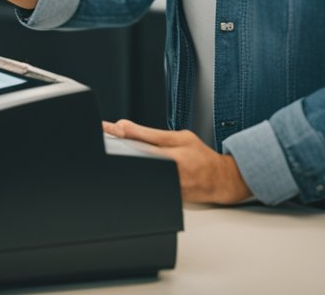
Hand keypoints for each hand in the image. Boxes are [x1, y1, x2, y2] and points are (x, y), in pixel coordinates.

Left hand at [102, 119, 251, 203]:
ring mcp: (169, 188)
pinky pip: (147, 188)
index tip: (103, 129)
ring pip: (139, 177)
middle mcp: (169, 173)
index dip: (118, 135)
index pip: (138, 142)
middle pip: (136, 162)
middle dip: (121, 154)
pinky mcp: (168, 199)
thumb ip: (149, 134)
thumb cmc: (201, 156)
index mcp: (172, 154)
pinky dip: (137, 180)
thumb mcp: (179, 137)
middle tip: (111, 147)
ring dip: (128, 168)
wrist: (221, 180)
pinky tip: (136, 175)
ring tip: (124, 161)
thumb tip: (122, 126)